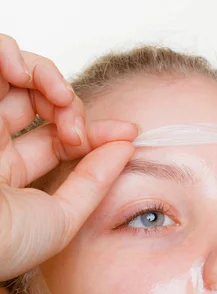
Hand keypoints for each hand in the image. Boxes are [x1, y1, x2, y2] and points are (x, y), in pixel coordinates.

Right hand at [0, 34, 137, 280]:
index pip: (60, 140)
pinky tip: (23, 72)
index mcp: (12, 175)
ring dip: (46, 75)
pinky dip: (10, 53)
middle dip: (70, 106)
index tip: (128, 132)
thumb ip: (94, 182)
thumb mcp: (62, 218)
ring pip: (15, 75)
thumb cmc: (7, 241)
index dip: (94, 132)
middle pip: (40, 103)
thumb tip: (126, 146)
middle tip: (75, 129)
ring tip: (58, 96)